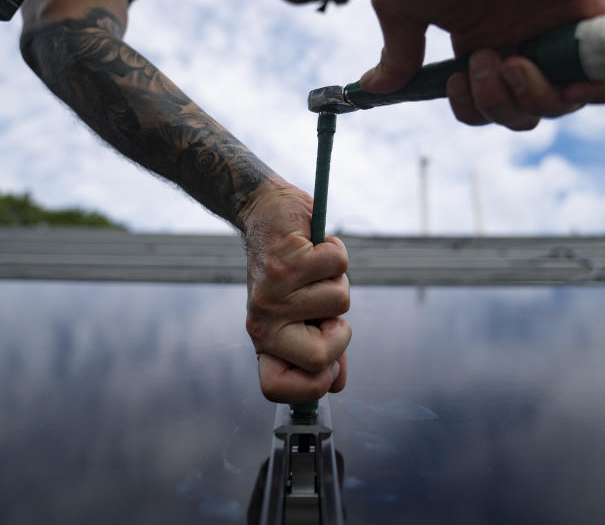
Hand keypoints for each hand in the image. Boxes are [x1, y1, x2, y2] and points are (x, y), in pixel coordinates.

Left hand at [239, 178, 350, 402]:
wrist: (266, 215)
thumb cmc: (291, 270)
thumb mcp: (303, 314)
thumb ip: (321, 348)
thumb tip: (336, 383)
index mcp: (266, 340)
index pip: (274, 387)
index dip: (310, 388)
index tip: (327, 367)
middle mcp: (263, 321)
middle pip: (318, 360)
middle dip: (341, 335)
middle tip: (328, 311)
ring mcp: (275, 293)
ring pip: (340, 304)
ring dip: (338, 281)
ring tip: (315, 268)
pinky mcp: (289, 260)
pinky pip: (338, 265)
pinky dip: (337, 251)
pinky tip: (315, 245)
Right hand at [361, 0, 604, 128]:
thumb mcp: (402, 3)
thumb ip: (398, 52)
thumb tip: (374, 88)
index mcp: (478, 42)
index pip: (487, 103)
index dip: (473, 109)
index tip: (455, 82)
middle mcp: (519, 39)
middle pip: (525, 110)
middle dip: (501, 106)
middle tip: (483, 62)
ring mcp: (554, 27)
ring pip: (563, 100)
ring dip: (533, 100)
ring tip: (511, 64)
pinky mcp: (588, 10)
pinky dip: (597, 89)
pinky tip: (569, 84)